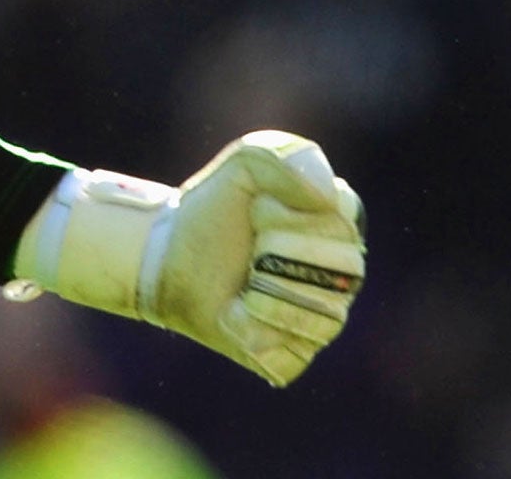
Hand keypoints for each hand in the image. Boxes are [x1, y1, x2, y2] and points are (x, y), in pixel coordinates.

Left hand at [11, 131, 364, 386]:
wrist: (166, 255)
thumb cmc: (211, 209)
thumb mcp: (244, 163)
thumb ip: (285, 155)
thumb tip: (325, 194)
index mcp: (338, 226)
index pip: (345, 221)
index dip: (293, 215)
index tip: (257, 209)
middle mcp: (340, 276)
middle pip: (344, 269)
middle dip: (281, 251)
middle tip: (248, 247)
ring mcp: (320, 318)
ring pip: (325, 315)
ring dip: (269, 291)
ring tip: (241, 282)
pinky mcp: (291, 354)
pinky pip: (293, 350)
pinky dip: (255, 329)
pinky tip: (234, 314)